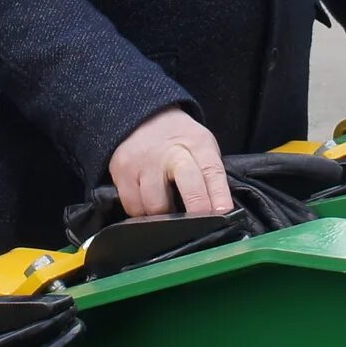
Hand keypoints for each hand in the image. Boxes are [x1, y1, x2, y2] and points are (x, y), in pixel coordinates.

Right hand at [107, 105, 230, 218]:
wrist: (142, 118)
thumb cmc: (179, 140)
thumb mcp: (201, 147)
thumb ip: (210, 176)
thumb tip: (219, 213)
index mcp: (197, 145)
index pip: (213, 172)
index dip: (219, 197)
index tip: (224, 215)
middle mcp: (170, 153)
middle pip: (187, 187)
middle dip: (196, 211)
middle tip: (201, 228)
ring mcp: (143, 163)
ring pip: (156, 206)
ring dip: (165, 218)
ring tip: (169, 213)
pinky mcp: (121, 173)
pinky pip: (133, 207)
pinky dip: (142, 214)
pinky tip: (148, 206)